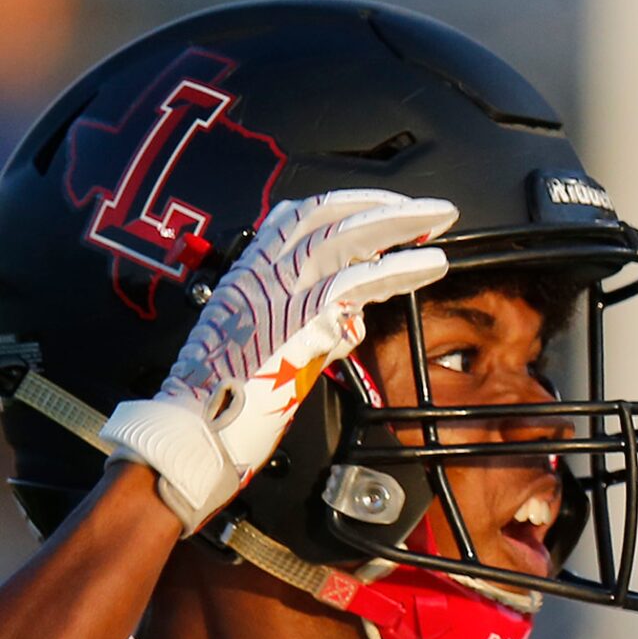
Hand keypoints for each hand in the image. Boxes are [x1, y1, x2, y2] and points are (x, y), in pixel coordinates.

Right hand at [99, 190, 454, 530]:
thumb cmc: (223, 402)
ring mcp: (278, 291)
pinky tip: (431, 264)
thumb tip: (348, 320)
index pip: (295, 218)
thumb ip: (304, 323)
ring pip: (346, 238)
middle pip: (326, 218)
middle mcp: (260, 273)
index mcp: (247, 274)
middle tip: (430, 209)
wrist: (194, 433)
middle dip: (383, 206)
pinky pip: (358, 282)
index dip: (343, 205)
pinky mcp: (299, 319)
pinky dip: (399, 268)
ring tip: (442, 220)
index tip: (382, 204)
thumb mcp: (261, 345)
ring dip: (401, 224)